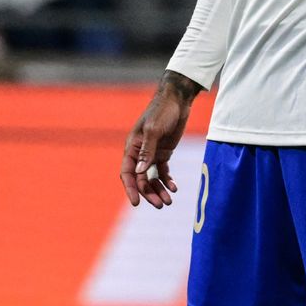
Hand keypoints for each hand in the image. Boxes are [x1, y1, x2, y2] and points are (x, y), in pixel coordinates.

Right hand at [120, 73, 198, 207]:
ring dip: (158, 190)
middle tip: (160, 205)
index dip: (131, 189)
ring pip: (151, 178)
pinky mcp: (164, 153)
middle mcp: (139, 153)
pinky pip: (162, 171)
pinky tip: (174, 188)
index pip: (127, 173)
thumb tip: (139, 172)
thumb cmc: (162, 112)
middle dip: (149, 193)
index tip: (136, 204)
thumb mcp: (154, 130)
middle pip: (140, 179)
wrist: (177, 100)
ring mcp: (151, 154)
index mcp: (132, 147)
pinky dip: (167, 181)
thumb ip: (147, 151)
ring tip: (169, 201)